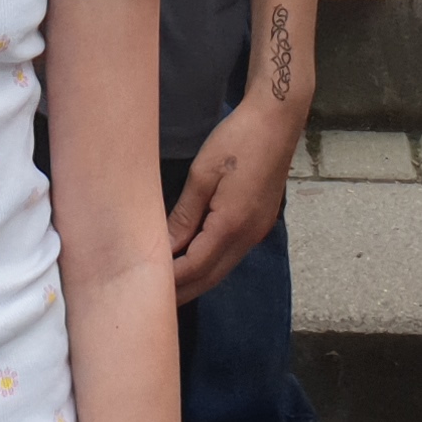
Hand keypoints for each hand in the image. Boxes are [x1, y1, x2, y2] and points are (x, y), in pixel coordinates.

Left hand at [167, 93, 302, 299]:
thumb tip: (166, 247)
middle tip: (153, 301)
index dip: (170, 281)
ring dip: (197, 279)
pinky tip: (194, 261)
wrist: (277, 120)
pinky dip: (210, 264)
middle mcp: (249, 236)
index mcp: (232, 225)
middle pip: (211, 277)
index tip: (143, 287)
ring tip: (169, 286)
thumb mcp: (202, 174)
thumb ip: (185, 215)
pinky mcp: (261, 222)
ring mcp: (258, 231)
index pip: (195, 267)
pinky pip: (232, 254)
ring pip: (223, 268)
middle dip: (183, 291)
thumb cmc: (236, 140)